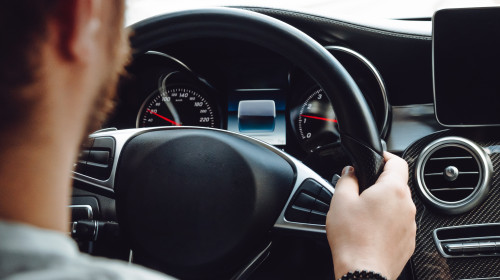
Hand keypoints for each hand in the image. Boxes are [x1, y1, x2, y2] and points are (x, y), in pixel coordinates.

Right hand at [326, 152, 415, 279]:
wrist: (364, 272)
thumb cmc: (352, 239)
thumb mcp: (340, 200)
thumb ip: (347, 179)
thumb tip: (351, 172)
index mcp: (393, 190)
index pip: (398, 161)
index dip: (385, 156)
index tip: (376, 158)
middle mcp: (407, 205)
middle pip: (397, 185)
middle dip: (379, 184)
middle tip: (359, 191)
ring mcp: (410, 225)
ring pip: (397, 206)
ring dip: (383, 205)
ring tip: (362, 216)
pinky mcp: (409, 241)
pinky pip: (398, 224)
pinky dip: (387, 223)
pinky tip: (370, 231)